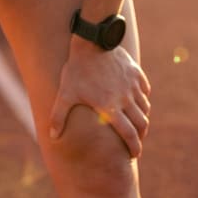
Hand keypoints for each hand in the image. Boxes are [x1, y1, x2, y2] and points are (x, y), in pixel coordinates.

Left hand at [49, 42, 151, 157]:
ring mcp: (133, 86)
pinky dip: (143, 99)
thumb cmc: (77, 70)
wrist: (92, 43)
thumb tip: (52, 137)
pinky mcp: (136, 73)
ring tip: (136, 124)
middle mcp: (126, 99)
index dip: (134, 147)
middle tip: (136, 143)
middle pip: (141, 124)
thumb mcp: (65, 94)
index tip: (134, 154)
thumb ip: (58, 117)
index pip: (128, 134)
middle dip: (141, 136)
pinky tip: (138, 101)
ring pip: (145, 108)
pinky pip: (145, 91)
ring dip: (142, 119)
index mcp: (111, 108)